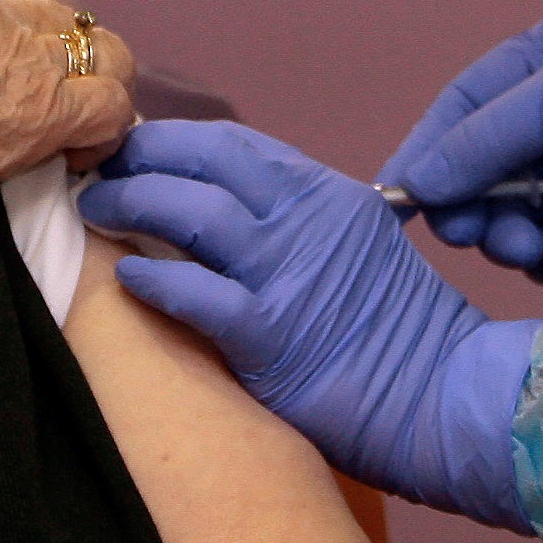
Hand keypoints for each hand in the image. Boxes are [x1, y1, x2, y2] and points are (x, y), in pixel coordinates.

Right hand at [0, 0, 135, 203]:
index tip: (4, 18)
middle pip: (48, 14)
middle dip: (56, 44)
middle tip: (51, 83)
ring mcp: (16, 58)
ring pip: (97, 51)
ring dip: (99, 79)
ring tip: (91, 114)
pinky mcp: (44, 111)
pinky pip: (110, 106)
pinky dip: (110, 128)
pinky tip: (90, 152)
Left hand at [79, 121, 537, 529]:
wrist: (446, 401)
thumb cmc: (402, 335)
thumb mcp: (362, 249)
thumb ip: (306, 224)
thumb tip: (238, 210)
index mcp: (330, 195)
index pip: (237, 145)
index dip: (176, 141)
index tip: (138, 149)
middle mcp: (308, 220)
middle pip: (205, 162)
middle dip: (143, 157)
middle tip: (100, 167)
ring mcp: (288, 273)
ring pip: (189, 213)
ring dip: (131, 203)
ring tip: (97, 209)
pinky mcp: (269, 334)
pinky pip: (191, 293)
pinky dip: (150, 279)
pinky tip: (124, 275)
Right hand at [378, 5, 542, 281]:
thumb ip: (487, 136)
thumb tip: (413, 184)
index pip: (466, 102)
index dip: (429, 148)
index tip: (397, 197)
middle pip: (476, 163)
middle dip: (466, 198)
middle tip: (465, 230)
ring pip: (504, 209)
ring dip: (501, 230)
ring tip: (521, 243)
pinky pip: (539, 244)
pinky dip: (535, 254)